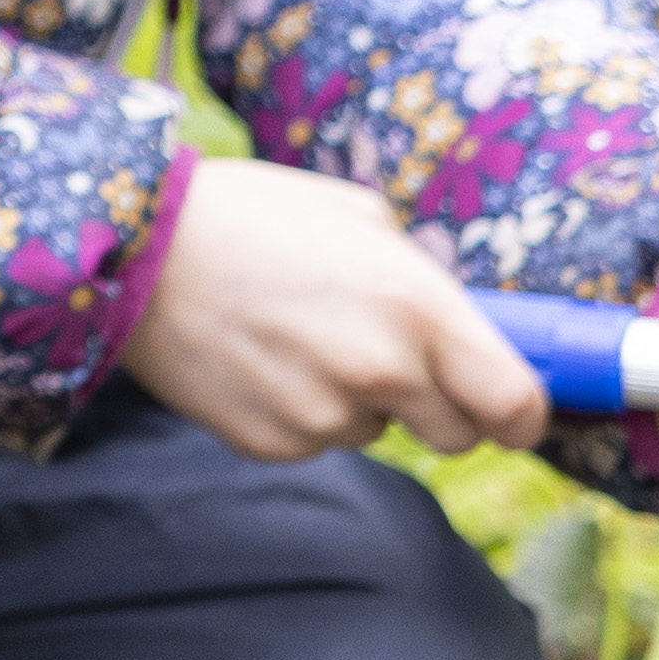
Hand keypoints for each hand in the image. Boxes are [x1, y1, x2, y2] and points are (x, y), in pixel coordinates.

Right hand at [112, 158, 542, 464]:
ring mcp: (323, 416)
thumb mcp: (360, 218)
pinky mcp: (273, 443)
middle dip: (439, 405)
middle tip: (391, 358)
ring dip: (359, 401)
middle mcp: (380, 371)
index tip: (511, 411)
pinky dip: (301, 410)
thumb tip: (458, 328)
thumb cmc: (255, 215)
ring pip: (379, 433)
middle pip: (456, 436)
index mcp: (418, 306)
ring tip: (298, 337)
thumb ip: (421, 279)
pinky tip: (261, 360)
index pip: (513, 404)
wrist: (136, 248)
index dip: (522, 415)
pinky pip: (317, 439)